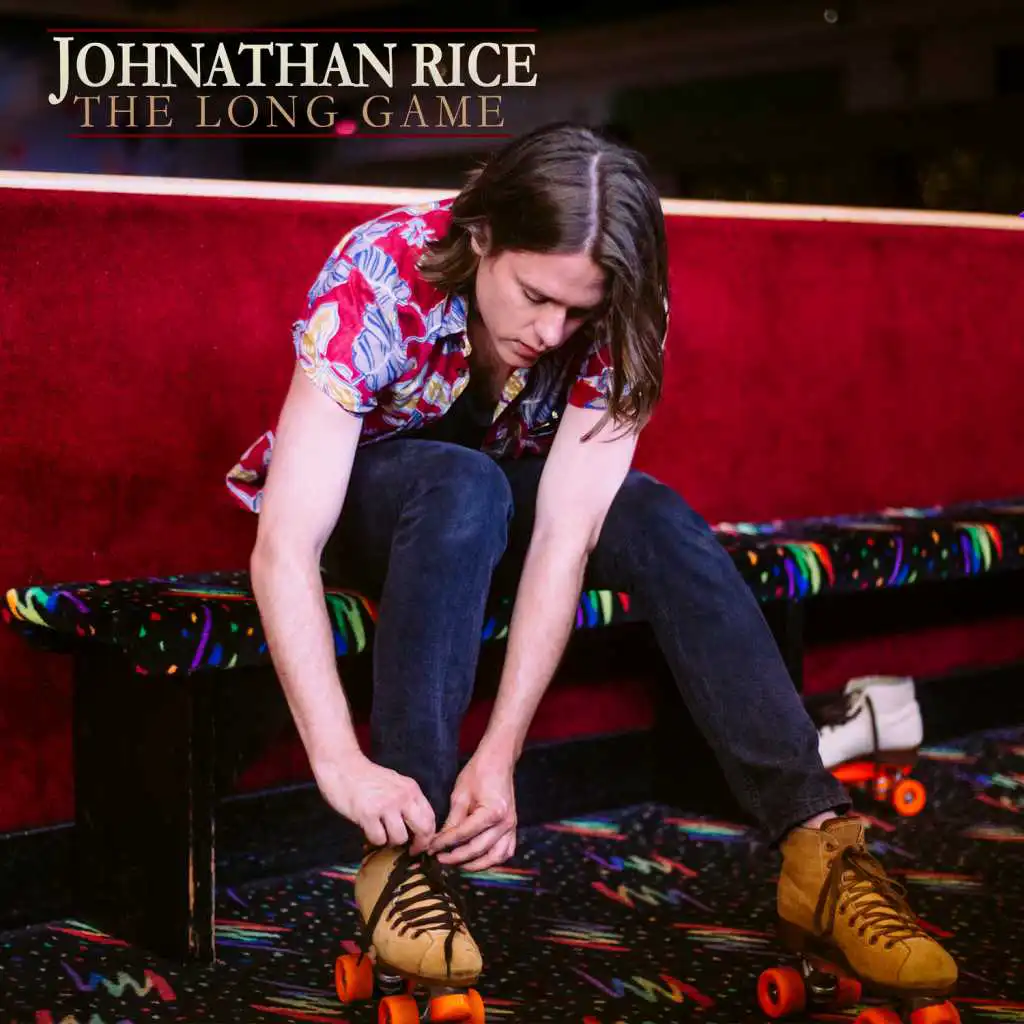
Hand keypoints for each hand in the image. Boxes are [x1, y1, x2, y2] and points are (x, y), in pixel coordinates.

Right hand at [313, 751, 435, 853]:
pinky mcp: (368, 814)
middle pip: (423, 830)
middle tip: (410, 850)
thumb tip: (418, 827)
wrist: (342, 766)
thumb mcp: (395, 783)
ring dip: (391, 841)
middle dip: (418, 845)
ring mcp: (385, 805)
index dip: (429, 836)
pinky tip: (369, 829)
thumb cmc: (367, 777)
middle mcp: (402, 797)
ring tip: (382, 833)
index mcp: (411, 789)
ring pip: (400, 838)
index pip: (430, 817)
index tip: (421, 844)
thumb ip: (407, 801)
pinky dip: (374, 839)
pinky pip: (379, 839)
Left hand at [428, 750, 516, 871]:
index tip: (431, 848)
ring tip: (457, 864)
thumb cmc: (479, 772)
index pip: (464, 834)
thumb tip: (439, 840)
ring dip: (475, 865)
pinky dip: (492, 860)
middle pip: (478, 849)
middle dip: (456, 857)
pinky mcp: (512, 828)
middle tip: (439, 858)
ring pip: (494, 857)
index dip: (445, 843)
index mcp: (492, 812)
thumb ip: (452, 820)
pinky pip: (505, 852)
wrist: (499, 761)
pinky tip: (478, 860)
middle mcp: (505, 823)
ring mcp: (511, 827)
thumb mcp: (460, 794)